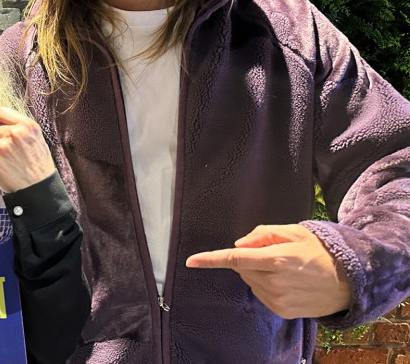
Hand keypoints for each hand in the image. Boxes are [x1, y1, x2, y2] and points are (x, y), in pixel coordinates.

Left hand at [0, 107, 55, 192]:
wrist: (39, 189)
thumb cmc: (39, 164)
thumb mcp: (37, 138)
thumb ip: (20, 127)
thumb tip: (1, 121)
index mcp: (26, 125)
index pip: (1, 112)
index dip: (2, 122)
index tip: (5, 130)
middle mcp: (14, 134)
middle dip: (1, 139)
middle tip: (14, 153)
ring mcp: (2, 147)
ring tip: (11, 162)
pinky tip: (6, 170)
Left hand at [186, 224, 351, 318]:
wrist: (350, 281)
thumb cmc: (321, 251)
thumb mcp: (295, 232)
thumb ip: (263, 234)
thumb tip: (239, 244)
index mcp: (277, 259)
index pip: (235, 259)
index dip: (211, 259)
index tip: (191, 261)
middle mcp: (276, 282)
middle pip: (242, 269)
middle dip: (250, 260)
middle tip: (274, 254)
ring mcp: (279, 299)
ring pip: (250, 282)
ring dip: (258, 273)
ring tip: (285, 269)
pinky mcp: (282, 311)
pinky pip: (261, 294)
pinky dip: (266, 286)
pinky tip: (287, 282)